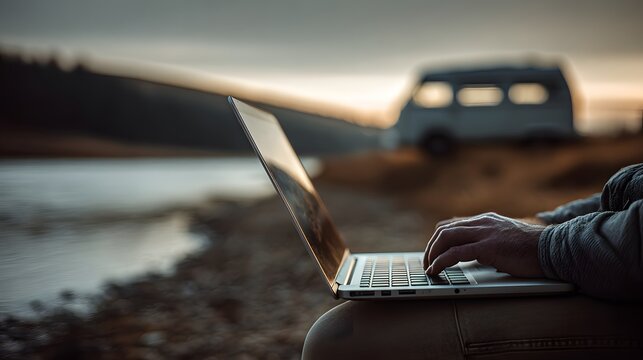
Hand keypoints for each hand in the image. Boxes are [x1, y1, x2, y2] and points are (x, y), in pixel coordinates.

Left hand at [423, 213, 545, 277]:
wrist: (555, 249)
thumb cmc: (534, 249)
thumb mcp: (507, 239)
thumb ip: (490, 241)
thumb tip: (476, 255)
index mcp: (486, 220)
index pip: (453, 225)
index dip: (439, 239)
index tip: (433, 253)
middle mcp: (483, 222)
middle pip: (444, 230)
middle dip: (431, 247)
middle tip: (427, 263)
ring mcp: (485, 233)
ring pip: (446, 238)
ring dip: (432, 254)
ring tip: (429, 268)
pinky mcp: (488, 247)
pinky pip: (455, 253)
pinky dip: (441, 262)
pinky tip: (436, 270)